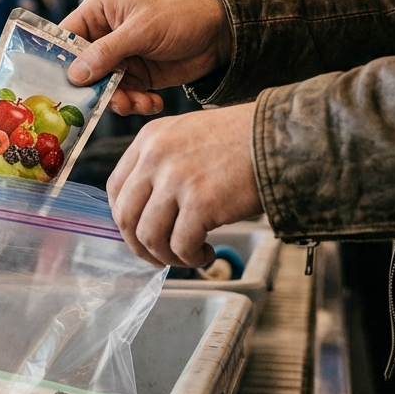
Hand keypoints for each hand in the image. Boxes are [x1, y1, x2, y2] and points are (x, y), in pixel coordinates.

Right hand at [61, 0, 231, 115]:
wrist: (221, 33)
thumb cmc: (179, 15)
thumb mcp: (141, 30)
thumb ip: (106, 52)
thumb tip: (74, 74)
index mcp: (98, 13)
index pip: (65, 37)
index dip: (58, 62)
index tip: (56, 87)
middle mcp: (104, 36)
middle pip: (82, 70)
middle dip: (94, 89)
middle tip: (109, 101)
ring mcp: (121, 58)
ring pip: (104, 88)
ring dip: (119, 100)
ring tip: (138, 103)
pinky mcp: (138, 77)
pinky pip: (126, 96)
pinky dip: (137, 103)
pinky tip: (154, 102)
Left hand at [106, 103, 261, 267]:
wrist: (279, 136)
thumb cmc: (240, 140)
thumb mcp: (187, 136)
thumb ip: (161, 164)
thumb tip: (147, 208)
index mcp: (149, 139)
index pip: (115, 188)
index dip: (123, 218)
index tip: (137, 233)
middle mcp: (156, 157)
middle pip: (126, 216)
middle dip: (140, 246)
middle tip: (159, 256)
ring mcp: (176, 180)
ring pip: (150, 236)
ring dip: (167, 256)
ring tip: (188, 256)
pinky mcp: (200, 203)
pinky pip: (180, 245)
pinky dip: (190, 258)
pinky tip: (206, 253)